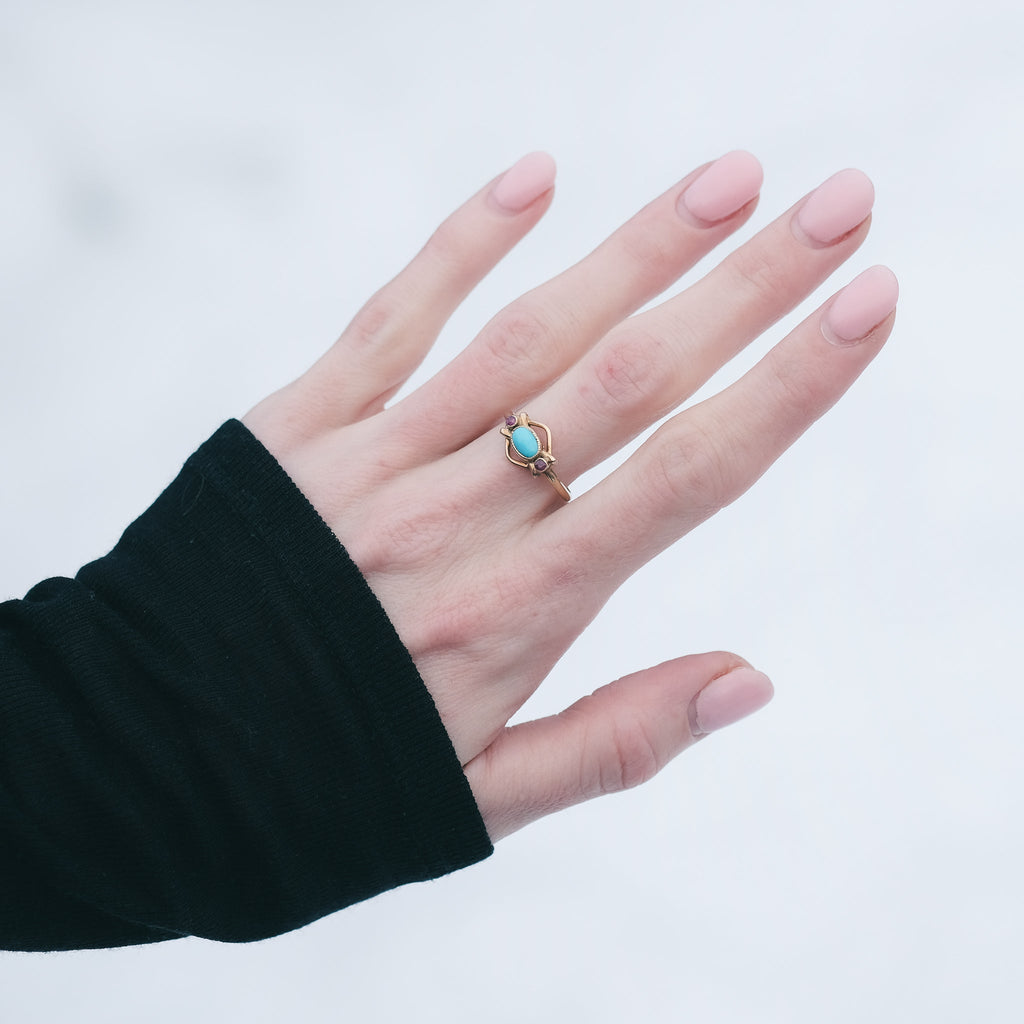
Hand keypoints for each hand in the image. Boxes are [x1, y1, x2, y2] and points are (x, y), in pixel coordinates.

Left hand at [243, 151, 896, 840]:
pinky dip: (463, 246)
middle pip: (625, 383)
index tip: (864, 306)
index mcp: (517, 614)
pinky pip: (391, 321)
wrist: (136, 766)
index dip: (787, 388)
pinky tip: (536, 177)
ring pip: (526, 338)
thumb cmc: (318, 790)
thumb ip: (617, 739)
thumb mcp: (480, 801)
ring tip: (728, 183)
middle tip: (838, 205)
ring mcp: (373, 462)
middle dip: (744, 290)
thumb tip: (750, 680)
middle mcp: (458, 520)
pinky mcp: (298, 428)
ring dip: (635, 251)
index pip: (684, 479)